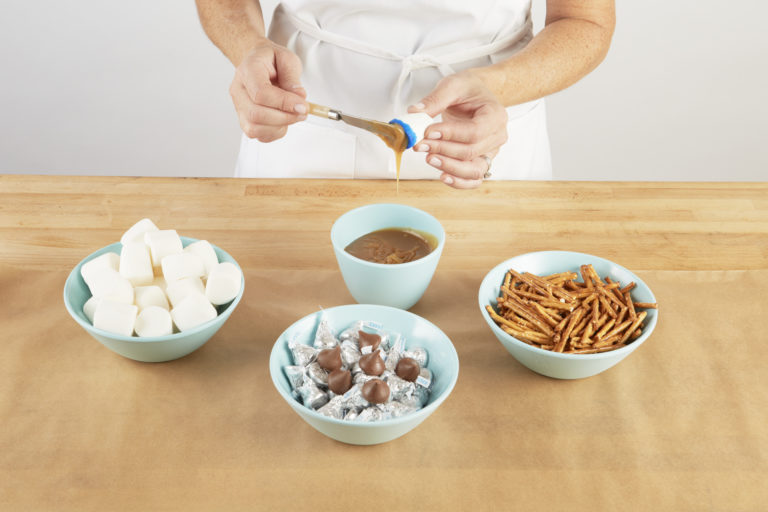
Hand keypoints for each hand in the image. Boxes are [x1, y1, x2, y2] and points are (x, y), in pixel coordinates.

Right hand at [230, 39, 307, 141]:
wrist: (259, 64)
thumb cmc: (272, 61)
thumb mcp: (287, 59)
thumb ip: (292, 77)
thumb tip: (298, 97)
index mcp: (247, 70)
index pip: (260, 93)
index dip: (283, 103)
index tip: (302, 105)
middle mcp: (239, 90)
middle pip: (256, 114)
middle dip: (284, 117)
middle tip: (302, 111)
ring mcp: (239, 107)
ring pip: (255, 128)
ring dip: (280, 126)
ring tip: (293, 114)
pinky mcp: (245, 120)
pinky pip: (259, 136)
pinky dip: (276, 132)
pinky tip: (284, 119)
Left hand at [409, 71, 507, 188]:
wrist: (477, 95)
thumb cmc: (468, 90)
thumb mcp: (452, 85)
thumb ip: (434, 99)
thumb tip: (414, 113)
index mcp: (495, 115)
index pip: (475, 131)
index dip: (451, 134)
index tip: (428, 131)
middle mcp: (497, 136)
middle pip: (471, 151)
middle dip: (443, 150)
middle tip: (420, 145)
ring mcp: (491, 152)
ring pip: (474, 170)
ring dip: (449, 167)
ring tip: (428, 158)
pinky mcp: (481, 162)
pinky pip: (473, 179)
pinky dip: (459, 182)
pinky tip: (442, 176)